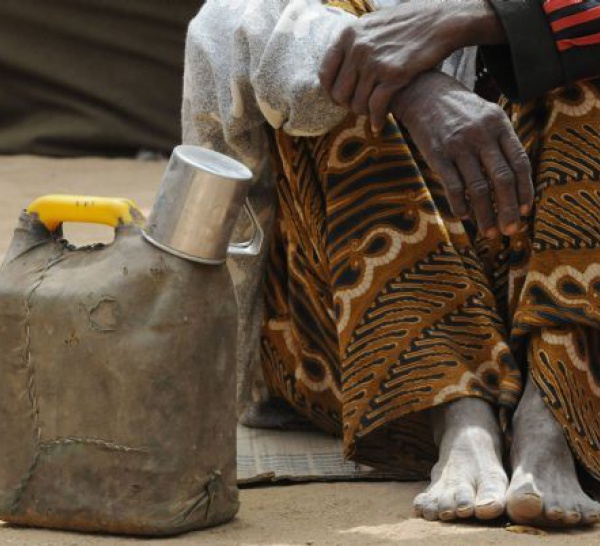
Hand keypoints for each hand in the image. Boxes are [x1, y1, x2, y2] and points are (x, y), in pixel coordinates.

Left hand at [319, 0, 505, 131]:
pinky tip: (380, 125)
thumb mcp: (373, 25)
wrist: (442, 21)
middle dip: (348, 106)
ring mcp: (375, 62)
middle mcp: (358, 48)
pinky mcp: (394, 75)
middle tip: (359, 109)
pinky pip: (376, 108)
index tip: (339, 100)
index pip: (325, 74)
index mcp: (348, 35)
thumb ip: (355, 43)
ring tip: (373, 114)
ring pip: (357, 104)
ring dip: (364, 114)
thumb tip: (340, 66)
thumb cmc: (408, 24)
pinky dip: (377, 120)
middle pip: (339, 94)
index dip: (330, 92)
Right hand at [392, 72, 532, 236]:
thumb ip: (501, 142)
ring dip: (485, 214)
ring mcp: (458, 145)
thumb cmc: (458, 110)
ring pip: (478, 188)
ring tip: (489, 231)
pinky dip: (460, 205)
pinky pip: (453, 187)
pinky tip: (464, 215)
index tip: (526, 211)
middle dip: (508, 209)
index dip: (525, 190)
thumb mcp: (486, 115)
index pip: (520, 162)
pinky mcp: (437, 155)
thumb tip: (515, 180)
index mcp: (499, 124)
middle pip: (502, 179)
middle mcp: (481, 134)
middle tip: (511, 230)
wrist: (422, 93)